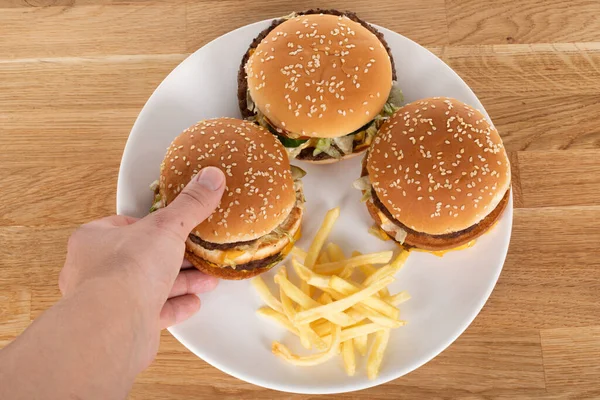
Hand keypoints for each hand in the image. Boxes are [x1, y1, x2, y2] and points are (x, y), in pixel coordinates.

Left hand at [59, 166, 225, 328]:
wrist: (115, 324)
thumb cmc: (127, 269)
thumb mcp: (167, 226)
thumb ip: (190, 204)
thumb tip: (211, 178)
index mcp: (94, 239)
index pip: (124, 225)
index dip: (152, 226)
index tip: (175, 226)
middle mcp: (94, 270)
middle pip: (141, 258)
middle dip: (174, 258)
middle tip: (197, 255)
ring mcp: (107, 300)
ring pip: (148, 286)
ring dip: (180, 283)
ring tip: (206, 279)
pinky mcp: (122, 326)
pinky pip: (152, 312)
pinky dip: (174, 306)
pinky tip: (193, 303)